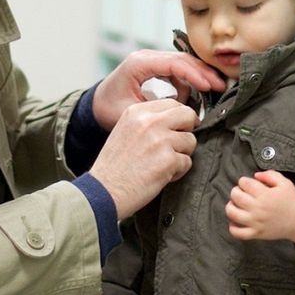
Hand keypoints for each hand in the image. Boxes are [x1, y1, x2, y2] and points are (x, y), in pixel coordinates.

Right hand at [89, 99, 198, 218]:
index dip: (180, 117)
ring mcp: (161, 140)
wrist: (104, 191)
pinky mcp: (169, 160)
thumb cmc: (114, 167)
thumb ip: (149, 121)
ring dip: (182, 154)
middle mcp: (150, 122)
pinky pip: (187, 162)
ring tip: (162, 163)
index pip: (173, 103)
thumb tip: (178, 120)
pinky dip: (178, 171)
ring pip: (190, 141)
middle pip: (188, 115)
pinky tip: (161, 175)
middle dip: (187, 130)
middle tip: (177, 145)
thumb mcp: (125, 130)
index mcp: (137, 112)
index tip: (180, 127)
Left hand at [92, 50, 223, 129]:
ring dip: (199, 75)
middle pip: (182, 59)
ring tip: (215, 90)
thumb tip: (183, 111)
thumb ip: (156, 109)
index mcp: (139, 63)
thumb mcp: (130, 112)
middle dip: (203, 72)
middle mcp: (146, 57)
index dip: (194, 74)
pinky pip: (177, 70)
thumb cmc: (108, 110)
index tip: (209, 87)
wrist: (95, 107)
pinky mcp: (155, 68)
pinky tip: (197, 94)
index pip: (173, 63)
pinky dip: (189, 80)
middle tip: (221, 86)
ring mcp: (151, 61)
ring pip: (182, 63)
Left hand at [225, 170, 294, 247]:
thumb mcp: (285, 182)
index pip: (244, 183)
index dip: (244, 181)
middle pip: (235, 195)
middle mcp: (258, 208)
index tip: (249, 184)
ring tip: (236, 205)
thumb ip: (270, 174)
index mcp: (264, 195)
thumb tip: (255, 175)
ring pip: (232, 213)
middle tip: (242, 193)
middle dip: (236, 191)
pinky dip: (232, 227)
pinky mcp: (256, 234)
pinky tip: (236, 220)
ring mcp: (255, 222)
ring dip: (230, 206)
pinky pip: (237, 233)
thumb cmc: (291, 201)